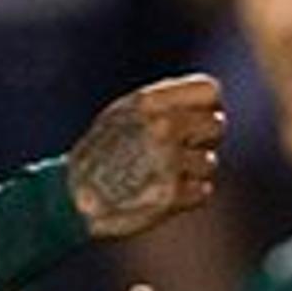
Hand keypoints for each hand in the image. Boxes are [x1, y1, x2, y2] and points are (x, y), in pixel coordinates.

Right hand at [65, 76, 228, 241]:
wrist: (75, 199)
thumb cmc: (101, 154)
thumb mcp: (124, 114)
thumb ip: (163, 103)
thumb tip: (211, 96)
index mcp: (149, 103)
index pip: (210, 91)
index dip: (209, 106)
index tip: (200, 118)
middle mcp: (163, 128)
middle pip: (216, 126)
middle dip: (202, 140)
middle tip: (180, 151)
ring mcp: (169, 162)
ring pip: (209, 162)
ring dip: (192, 172)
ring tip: (161, 175)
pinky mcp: (172, 195)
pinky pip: (203, 191)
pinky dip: (188, 195)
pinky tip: (162, 193)